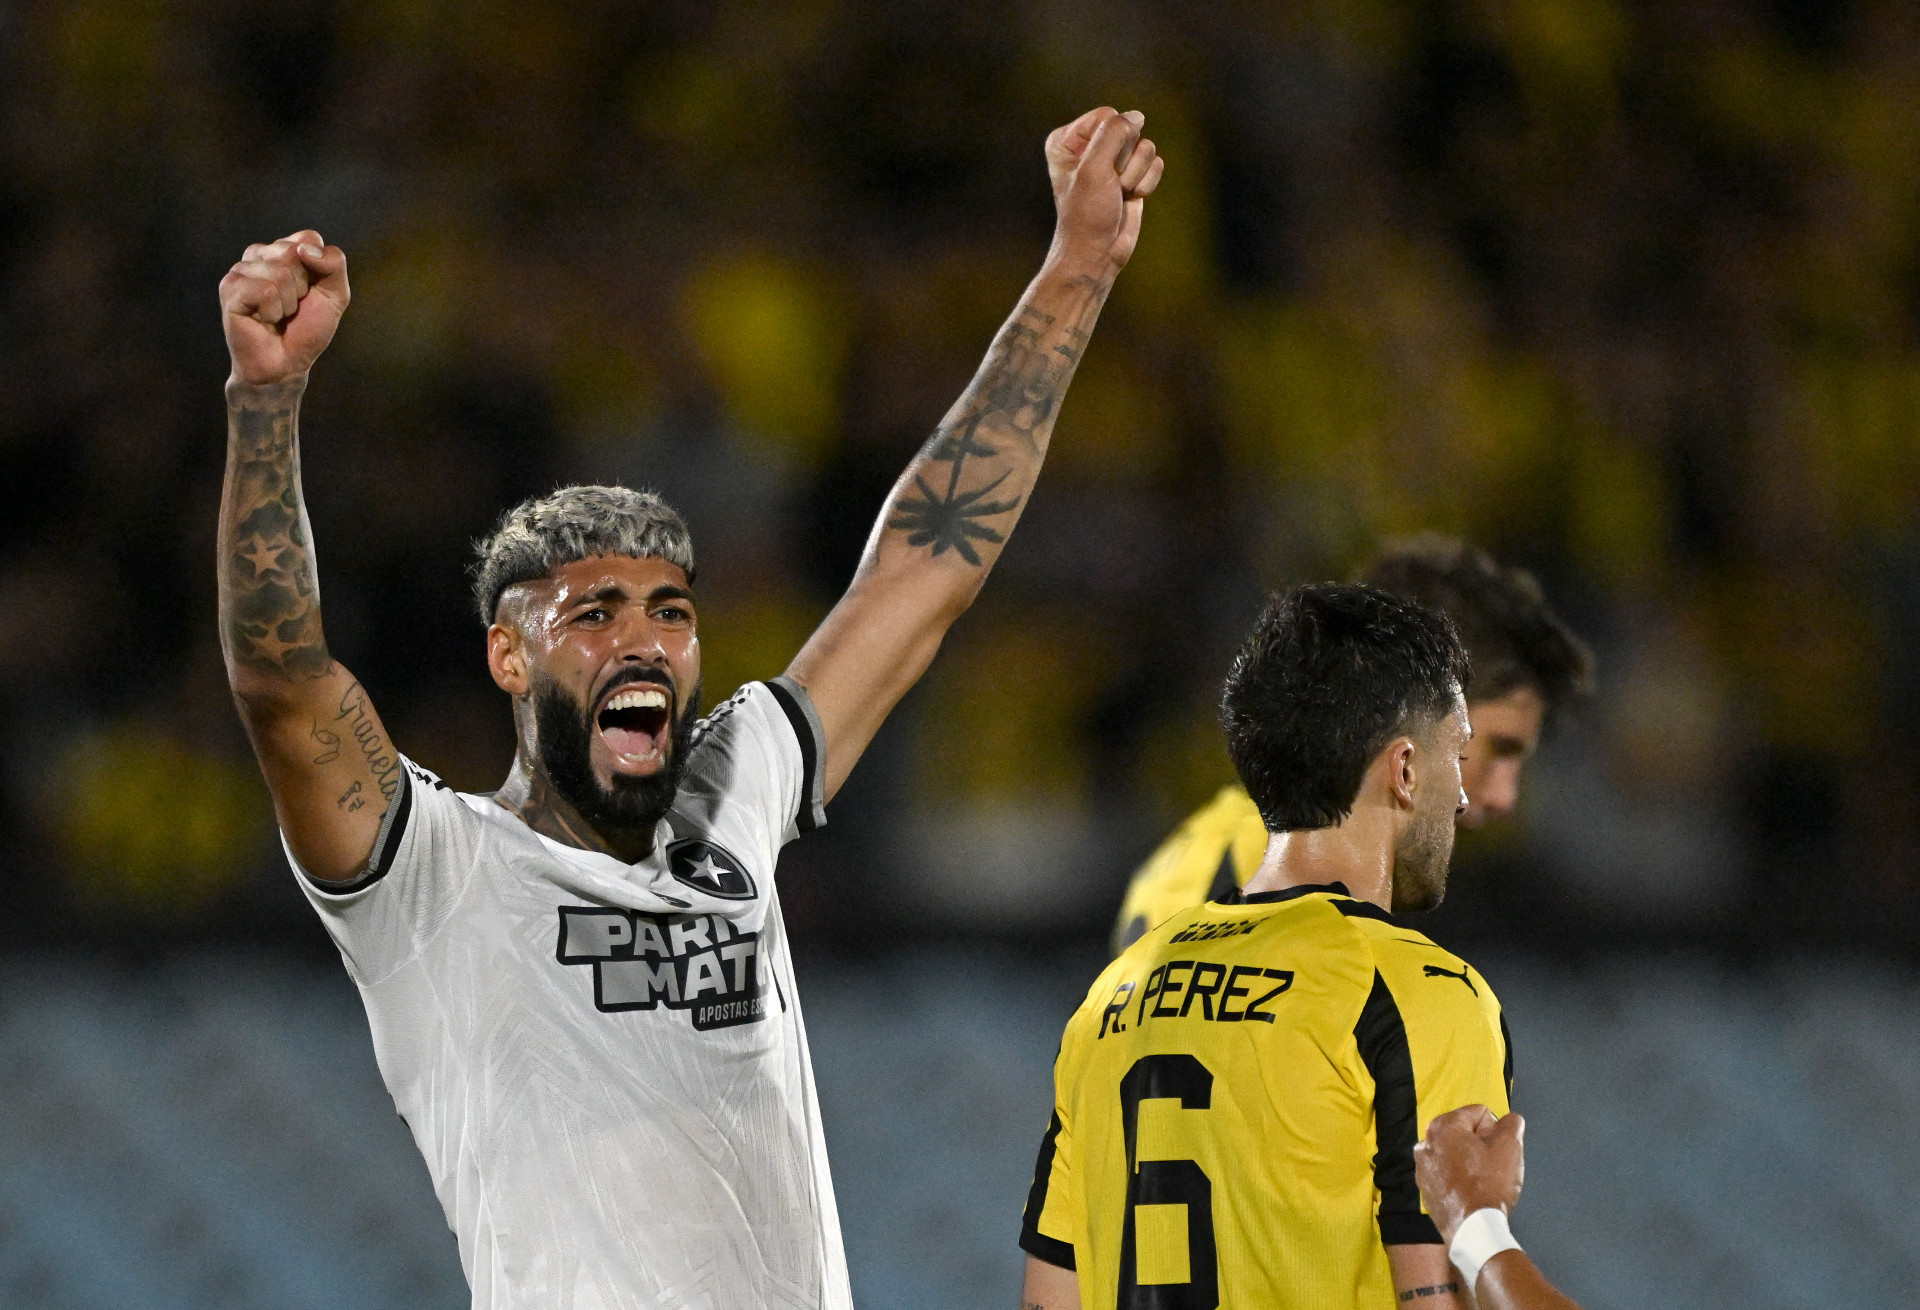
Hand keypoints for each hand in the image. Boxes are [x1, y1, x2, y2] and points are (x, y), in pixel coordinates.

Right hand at [220, 230, 349, 385]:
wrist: (286, 364)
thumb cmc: (307, 329)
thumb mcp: (335, 295)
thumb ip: (334, 264)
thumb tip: (304, 249)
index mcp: (282, 250)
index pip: (309, 238)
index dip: (319, 270)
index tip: (309, 292)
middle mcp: (259, 254)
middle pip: (294, 253)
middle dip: (302, 287)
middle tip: (292, 307)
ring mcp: (241, 270)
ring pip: (279, 273)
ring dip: (287, 303)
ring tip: (277, 315)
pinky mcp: (230, 288)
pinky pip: (265, 291)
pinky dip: (272, 311)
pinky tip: (263, 320)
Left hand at [1044, 107, 1164, 272]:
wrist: (1097, 253)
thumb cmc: (1086, 215)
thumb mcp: (1094, 169)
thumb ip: (1114, 134)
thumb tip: (1137, 116)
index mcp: (1068, 140)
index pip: (1108, 115)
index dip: (1112, 142)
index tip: (1098, 172)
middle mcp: (1090, 146)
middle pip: (1129, 129)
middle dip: (1125, 161)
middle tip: (1110, 186)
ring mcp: (1113, 161)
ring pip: (1145, 147)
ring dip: (1136, 175)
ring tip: (1118, 194)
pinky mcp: (1132, 175)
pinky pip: (1155, 163)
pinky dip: (1147, 184)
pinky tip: (1130, 199)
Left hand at [1414, 1104, 1525, 1243]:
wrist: (1472, 1228)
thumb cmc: (1490, 1184)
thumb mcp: (1510, 1147)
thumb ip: (1512, 1124)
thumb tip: (1509, 1120)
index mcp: (1442, 1126)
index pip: (1479, 1114)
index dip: (1495, 1130)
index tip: (1498, 1151)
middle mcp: (1426, 1142)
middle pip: (1465, 1133)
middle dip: (1481, 1145)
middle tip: (1493, 1165)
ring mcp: (1422, 1167)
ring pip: (1456, 1154)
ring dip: (1470, 1161)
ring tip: (1482, 1181)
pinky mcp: (1425, 1188)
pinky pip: (1447, 1174)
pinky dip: (1459, 1178)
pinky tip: (1471, 1192)